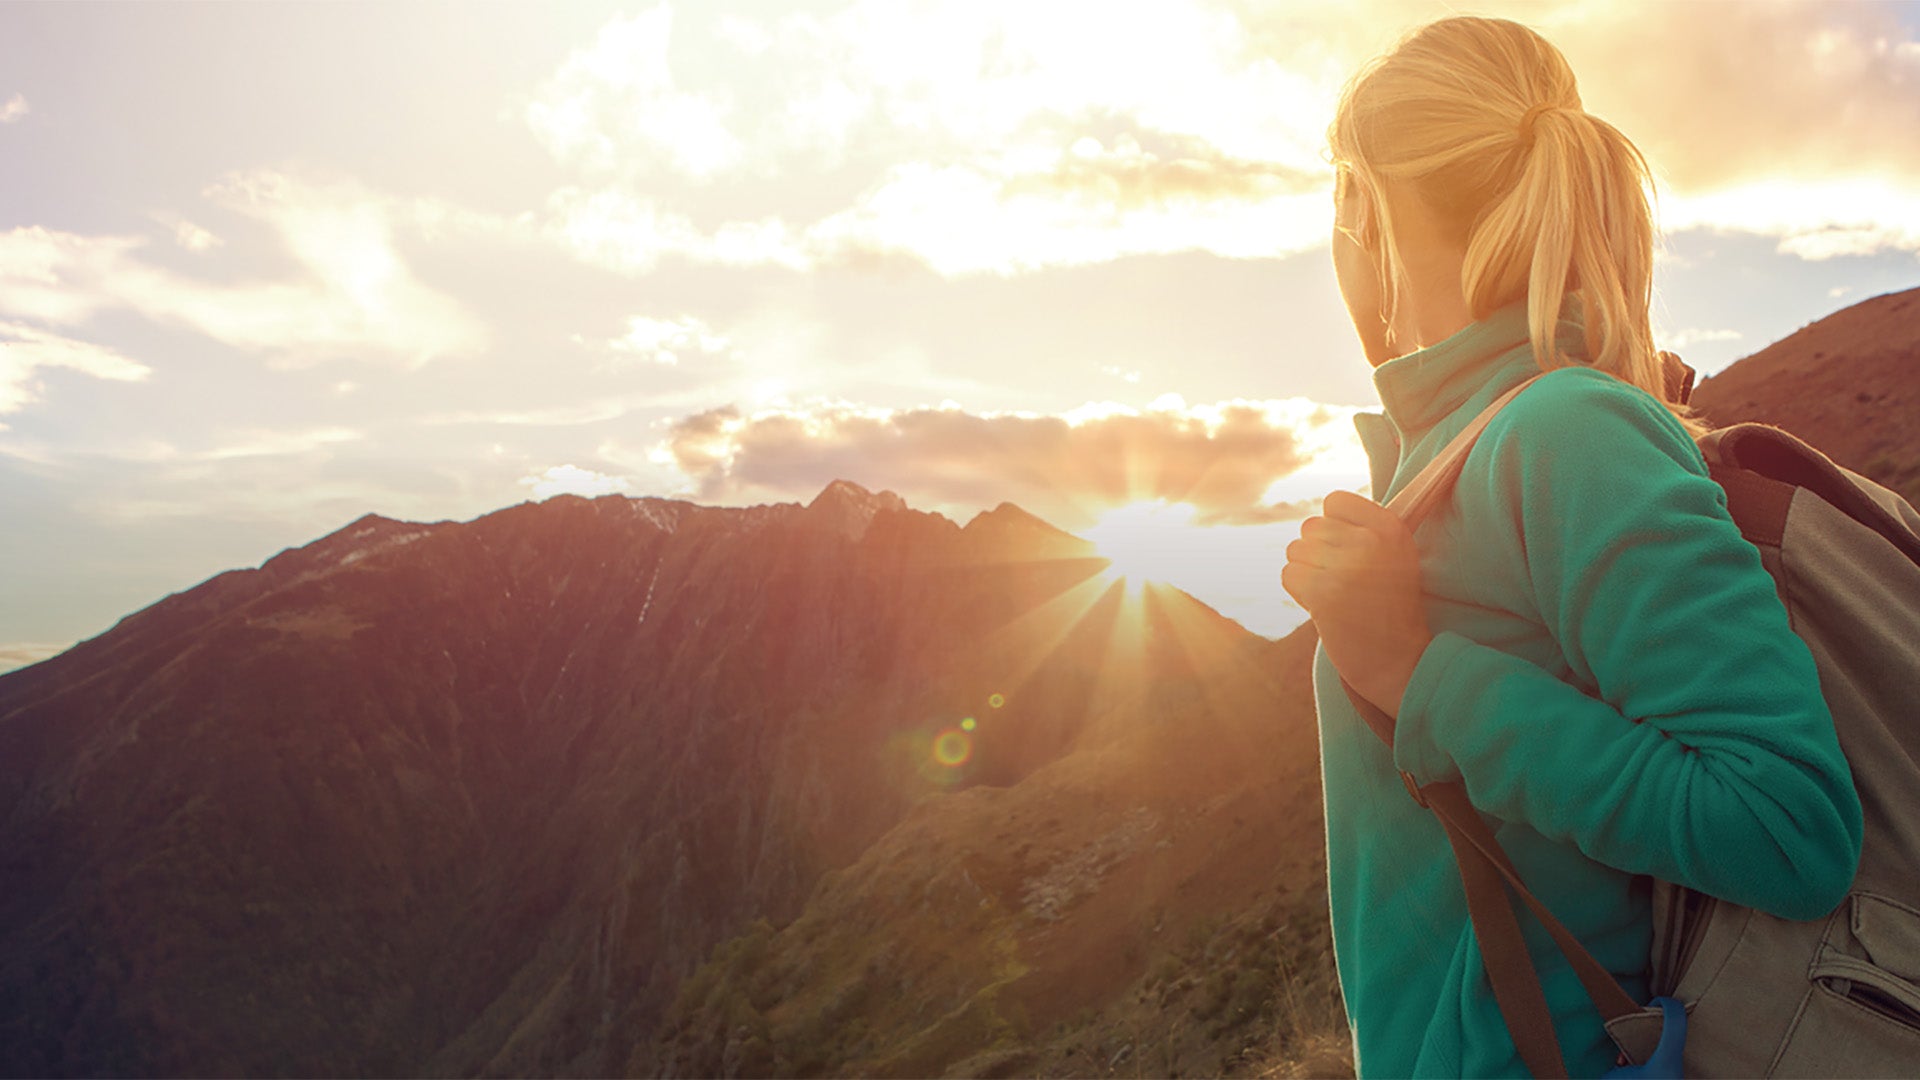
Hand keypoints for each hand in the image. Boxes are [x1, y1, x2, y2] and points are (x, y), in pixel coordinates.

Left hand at [1282, 490, 1433, 717]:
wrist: (1398, 660)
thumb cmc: (1389, 605)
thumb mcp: (1394, 555)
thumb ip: (1364, 528)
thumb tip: (1318, 516)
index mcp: (1391, 527)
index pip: (1335, 501)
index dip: (1333, 527)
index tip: (1350, 552)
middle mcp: (1371, 542)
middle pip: (1311, 526)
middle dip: (1317, 552)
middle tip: (1342, 580)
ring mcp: (1347, 567)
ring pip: (1295, 550)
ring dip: (1307, 572)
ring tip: (1335, 593)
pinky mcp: (1324, 593)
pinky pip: (1288, 574)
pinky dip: (1298, 591)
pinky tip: (1322, 606)